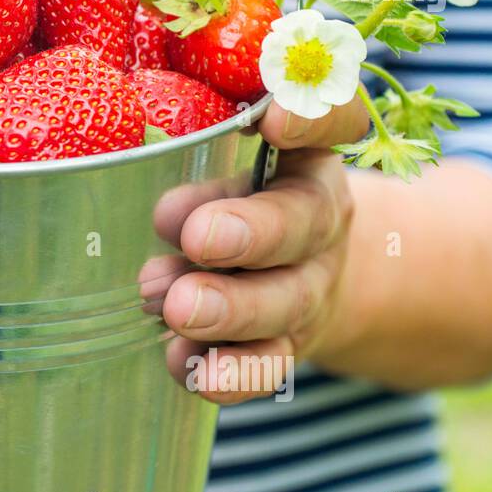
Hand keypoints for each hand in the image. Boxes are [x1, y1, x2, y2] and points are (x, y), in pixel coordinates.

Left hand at [159, 99, 369, 403]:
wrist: (299, 272)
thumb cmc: (243, 194)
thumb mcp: (230, 157)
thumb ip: (194, 153)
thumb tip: (158, 192)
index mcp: (305, 154)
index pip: (333, 120)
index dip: (311, 118)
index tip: (273, 118)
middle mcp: (317, 219)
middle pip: (301, 223)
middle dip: (250, 233)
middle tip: (198, 238)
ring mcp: (307, 287)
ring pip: (283, 303)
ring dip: (230, 309)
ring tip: (177, 308)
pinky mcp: (286, 346)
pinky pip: (265, 366)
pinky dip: (228, 373)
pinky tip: (186, 366)